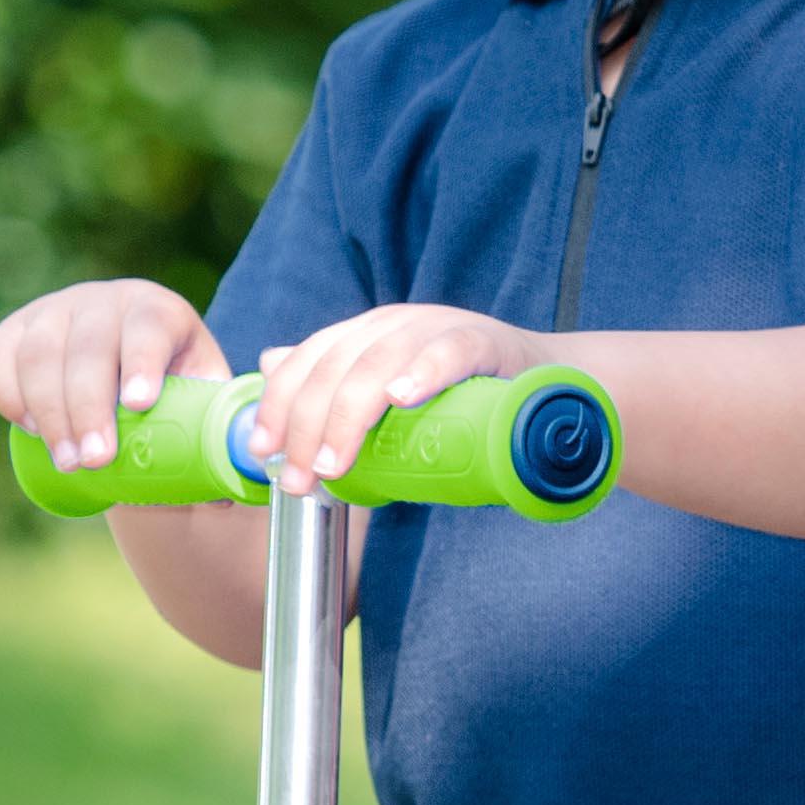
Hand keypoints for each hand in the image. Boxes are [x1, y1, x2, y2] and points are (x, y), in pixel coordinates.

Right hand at [0, 277, 221, 473]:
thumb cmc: (171, 399)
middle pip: (88, 347)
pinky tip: (32, 429)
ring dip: (50, 412)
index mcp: (159, 311)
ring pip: (39, 354)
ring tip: (69, 462)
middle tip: (97, 460)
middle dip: (90, 407)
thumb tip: (230, 485)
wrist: (123, 381)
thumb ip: (220, 437)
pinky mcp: (13, 331)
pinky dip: (6, 395)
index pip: (149, 325)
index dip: (143, 362)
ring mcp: (53, 311)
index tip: (139, 405)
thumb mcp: (203, 405)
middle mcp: (104, 301)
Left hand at [246, 302, 546, 494]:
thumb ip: (334, 382)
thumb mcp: (387, 392)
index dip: (277, 405)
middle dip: (306, 427)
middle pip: (334, 368)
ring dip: (349, 416)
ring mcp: (436, 327)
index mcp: (363, 334)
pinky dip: (424, 372)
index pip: (306, 361)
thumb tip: (268, 362)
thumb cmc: (457, 396)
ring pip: (379, 363)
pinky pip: (449, 352)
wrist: (542, 379)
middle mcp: (392, 324)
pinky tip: (403, 399)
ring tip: (335, 464)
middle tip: (299, 481)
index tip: (262, 453)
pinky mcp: (482, 340)